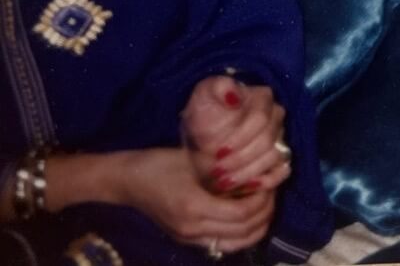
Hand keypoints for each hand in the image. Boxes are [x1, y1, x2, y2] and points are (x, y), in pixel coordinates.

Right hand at [117, 147, 276, 254]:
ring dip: (257, 226)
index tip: (269, 181)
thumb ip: (226, 166)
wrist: (126, 181)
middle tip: (271, 191)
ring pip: (236, 243)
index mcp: (194, 208)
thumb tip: (258, 166)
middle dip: (265, 212)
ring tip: (264, 204)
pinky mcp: (186, 239)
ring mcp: (189, 238)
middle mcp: (193, 229)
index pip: (242, 213)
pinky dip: (242, 233)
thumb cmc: (158, 164)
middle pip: (244, 231)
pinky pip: (223, 243)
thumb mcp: (194, 159)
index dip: (262, 199)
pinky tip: (247, 215)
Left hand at [182, 77, 291, 196]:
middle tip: (216, 172)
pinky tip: (246, 187)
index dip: (239, 137)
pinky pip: (283, 171)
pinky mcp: (279, 159)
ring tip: (223, 182)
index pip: (260, 119)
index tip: (216, 152)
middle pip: (267, 140)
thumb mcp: (202, 97)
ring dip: (247, 172)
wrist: (201, 139)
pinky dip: (266, 181)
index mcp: (262, 98)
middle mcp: (276, 116)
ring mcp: (280, 138)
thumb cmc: (203, 116)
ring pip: (274, 157)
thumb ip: (217, 88)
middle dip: (240, 159)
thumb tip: (234, 97)